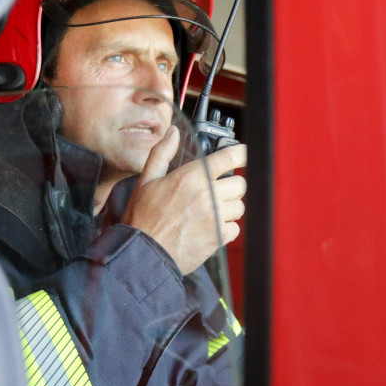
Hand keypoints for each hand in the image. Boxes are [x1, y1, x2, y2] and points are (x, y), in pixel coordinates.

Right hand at [121, 126, 247, 274]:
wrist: (144, 253)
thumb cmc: (143, 219)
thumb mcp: (146, 180)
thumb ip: (162, 153)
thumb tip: (173, 133)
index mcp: (191, 177)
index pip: (228, 158)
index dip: (240, 153)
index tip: (243, 153)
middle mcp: (207, 195)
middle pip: (240, 183)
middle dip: (232, 186)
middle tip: (219, 191)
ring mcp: (215, 216)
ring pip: (240, 206)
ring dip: (230, 207)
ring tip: (212, 211)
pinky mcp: (218, 237)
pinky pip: (236, 228)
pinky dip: (227, 228)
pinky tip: (211, 227)